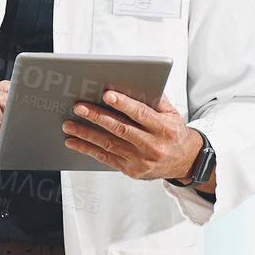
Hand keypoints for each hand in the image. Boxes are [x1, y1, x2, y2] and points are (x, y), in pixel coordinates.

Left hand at [62, 91, 200, 181]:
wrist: (185, 162)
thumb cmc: (174, 132)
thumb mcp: (172, 114)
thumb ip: (156, 99)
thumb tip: (134, 83)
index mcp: (165, 129)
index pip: (141, 114)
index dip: (124, 104)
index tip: (107, 94)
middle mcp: (153, 146)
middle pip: (121, 129)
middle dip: (97, 117)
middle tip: (78, 107)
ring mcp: (141, 161)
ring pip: (109, 145)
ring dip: (86, 134)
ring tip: (68, 124)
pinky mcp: (132, 171)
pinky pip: (106, 158)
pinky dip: (88, 149)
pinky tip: (74, 142)